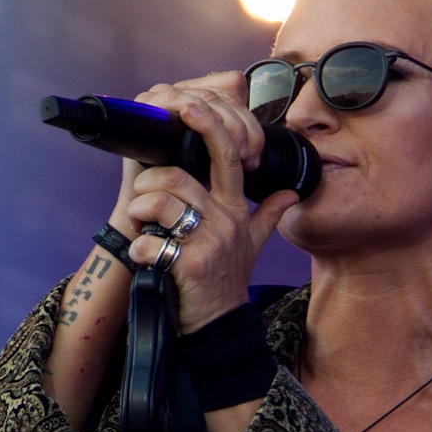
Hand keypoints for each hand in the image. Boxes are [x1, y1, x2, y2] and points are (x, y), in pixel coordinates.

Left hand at [122, 72, 298, 333]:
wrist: (218, 326)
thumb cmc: (226, 282)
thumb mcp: (252, 246)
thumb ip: (267, 215)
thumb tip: (290, 192)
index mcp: (234, 208)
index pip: (227, 154)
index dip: (209, 125)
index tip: (188, 105)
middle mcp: (226, 220)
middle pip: (181, 177)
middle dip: (150, 183)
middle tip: (142, 201)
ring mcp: (210, 242)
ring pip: (164, 204)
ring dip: (142, 213)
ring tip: (143, 226)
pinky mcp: (191, 265)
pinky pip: (152, 243)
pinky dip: (140, 250)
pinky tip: (146, 259)